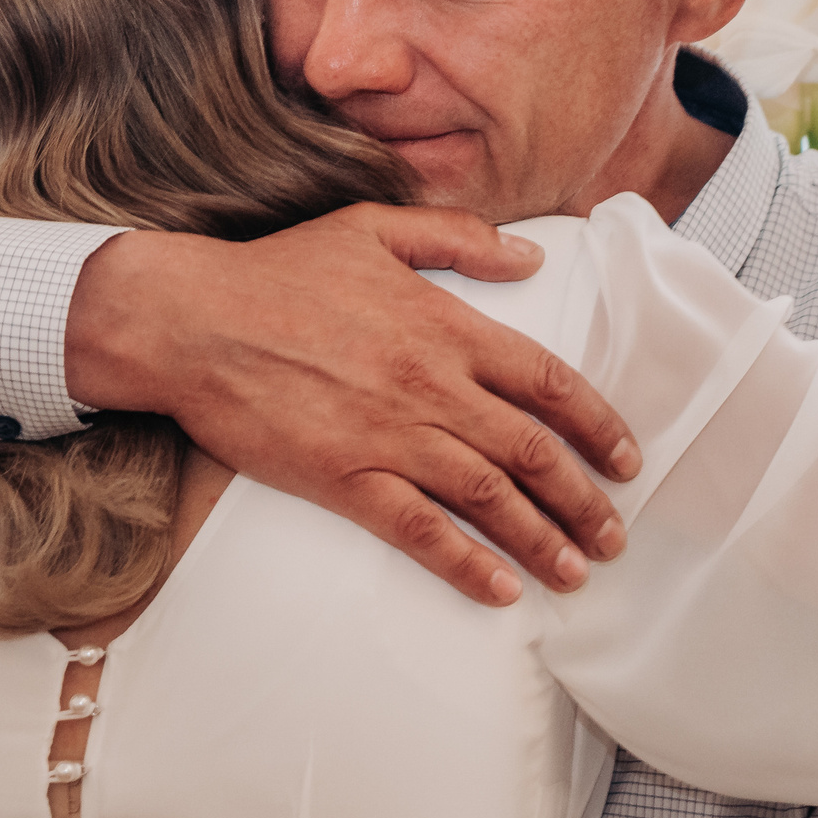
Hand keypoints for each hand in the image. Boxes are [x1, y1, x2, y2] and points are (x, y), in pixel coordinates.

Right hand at [65, 204, 637, 605]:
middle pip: (533, 451)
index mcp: (446, 327)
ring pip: (490, 496)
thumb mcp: (374, 228)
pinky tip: (500, 589)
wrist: (192, 319)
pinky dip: (466, 563)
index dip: (598, 426)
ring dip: (543, 539)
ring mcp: (389, 435)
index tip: (626, 460)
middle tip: (615, 537)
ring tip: (577, 573)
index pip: (549, 383)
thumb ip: (460, 240)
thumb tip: (532, 257)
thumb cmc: (278, 270)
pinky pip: (420, 531)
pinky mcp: (344, 478)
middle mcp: (431, 386)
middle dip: (585, 500)